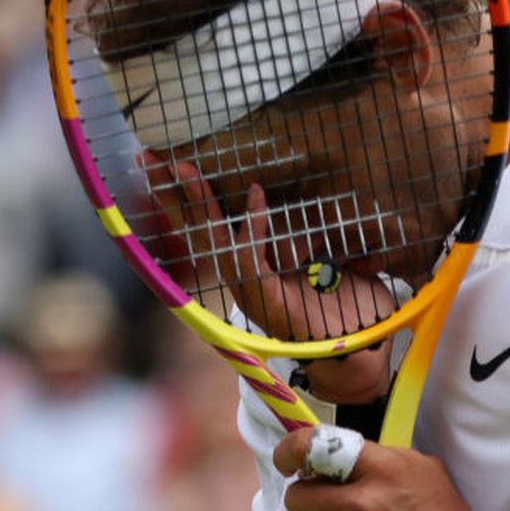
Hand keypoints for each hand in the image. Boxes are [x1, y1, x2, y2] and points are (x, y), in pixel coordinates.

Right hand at [141, 152, 393, 403]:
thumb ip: (317, 235)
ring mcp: (250, 290)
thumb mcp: (330, 261)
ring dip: (197, 202)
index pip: (213, 227)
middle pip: (197, 231)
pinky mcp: (264, 298)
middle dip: (170, 194)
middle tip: (147, 158)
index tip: (177, 162)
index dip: (192, 197)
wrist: (362, 352)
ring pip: (213, 240)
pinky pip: (251, 255)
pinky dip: (254, 224)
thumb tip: (322, 203)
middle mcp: (242, 279)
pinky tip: (256, 193)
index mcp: (252, 269)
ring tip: (183, 168)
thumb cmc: (348, 309)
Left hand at [275, 427, 509, 510]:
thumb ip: (380, 461)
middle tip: (329, 510)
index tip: (288, 459)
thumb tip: (339, 458)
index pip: (313, 447)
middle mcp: (361, 505)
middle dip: (310, 502)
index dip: (291, 451)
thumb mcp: (424, 473)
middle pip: (299, 497)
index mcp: (381, 471)